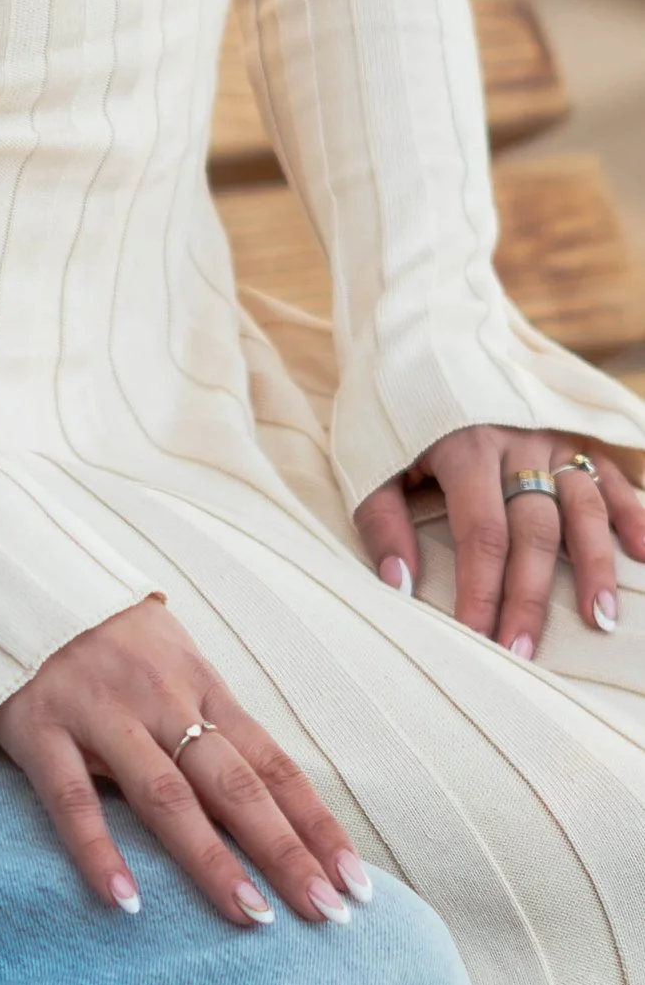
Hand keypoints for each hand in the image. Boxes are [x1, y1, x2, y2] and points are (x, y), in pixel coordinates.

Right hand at [0, 597, 367, 929]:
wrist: (12, 572)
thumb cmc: (102, 631)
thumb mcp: (170, 660)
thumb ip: (208, 719)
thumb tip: (270, 796)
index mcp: (200, 686)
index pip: (273, 765)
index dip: (316, 825)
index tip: (355, 882)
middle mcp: (160, 700)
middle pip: (235, 785)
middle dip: (286, 852)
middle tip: (327, 914)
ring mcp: (99, 714)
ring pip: (166, 795)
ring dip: (212, 860)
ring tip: (252, 917)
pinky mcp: (38, 728)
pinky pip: (70, 798)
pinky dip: (99, 851)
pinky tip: (126, 902)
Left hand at [356, 428, 644, 656]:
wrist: (422, 333)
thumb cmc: (391, 408)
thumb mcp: (368, 457)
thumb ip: (381, 520)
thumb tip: (400, 587)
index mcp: (464, 447)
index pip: (481, 533)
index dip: (481, 589)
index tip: (477, 637)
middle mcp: (516, 441)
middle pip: (533, 531)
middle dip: (528, 596)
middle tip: (523, 652)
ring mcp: (551, 435)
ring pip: (582, 506)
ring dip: (594, 564)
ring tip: (600, 619)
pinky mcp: (574, 430)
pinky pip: (609, 474)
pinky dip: (632, 511)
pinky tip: (644, 552)